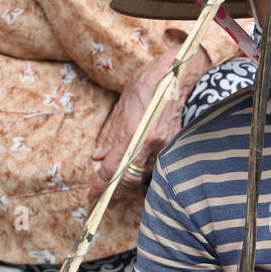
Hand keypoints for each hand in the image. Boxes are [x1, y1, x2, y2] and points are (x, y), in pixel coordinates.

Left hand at [88, 35, 209, 203]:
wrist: (177, 74)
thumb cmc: (147, 84)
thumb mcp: (122, 106)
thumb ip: (111, 136)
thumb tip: (98, 156)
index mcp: (132, 132)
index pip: (112, 168)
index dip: (101, 185)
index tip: (92, 196)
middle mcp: (149, 142)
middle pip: (129, 179)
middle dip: (115, 192)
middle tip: (103, 197)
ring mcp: (163, 144)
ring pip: (142, 173)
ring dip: (128, 180)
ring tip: (116, 184)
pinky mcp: (173, 143)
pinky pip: (154, 163)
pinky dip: (142, 168)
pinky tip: (134, 168)